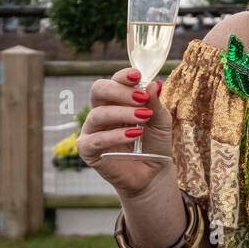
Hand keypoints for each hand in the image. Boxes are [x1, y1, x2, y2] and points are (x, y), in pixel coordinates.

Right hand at [79, 68, 174, 197]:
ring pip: (98, 113)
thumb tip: (155, 84)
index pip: (114, 80)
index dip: (124, 76)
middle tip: (141, 98)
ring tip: (143, 117)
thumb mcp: (160, 121)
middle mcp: (102, 111)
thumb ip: (155, 103)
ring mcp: (92, 130)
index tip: (138, 75)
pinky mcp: (88, 150)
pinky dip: (115, 135)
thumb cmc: (154, 142)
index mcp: (117, 100)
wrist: (152, 172)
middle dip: (119, 90)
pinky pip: (96, 139)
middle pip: (99, 90)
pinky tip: (133, 135)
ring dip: (122, 113)